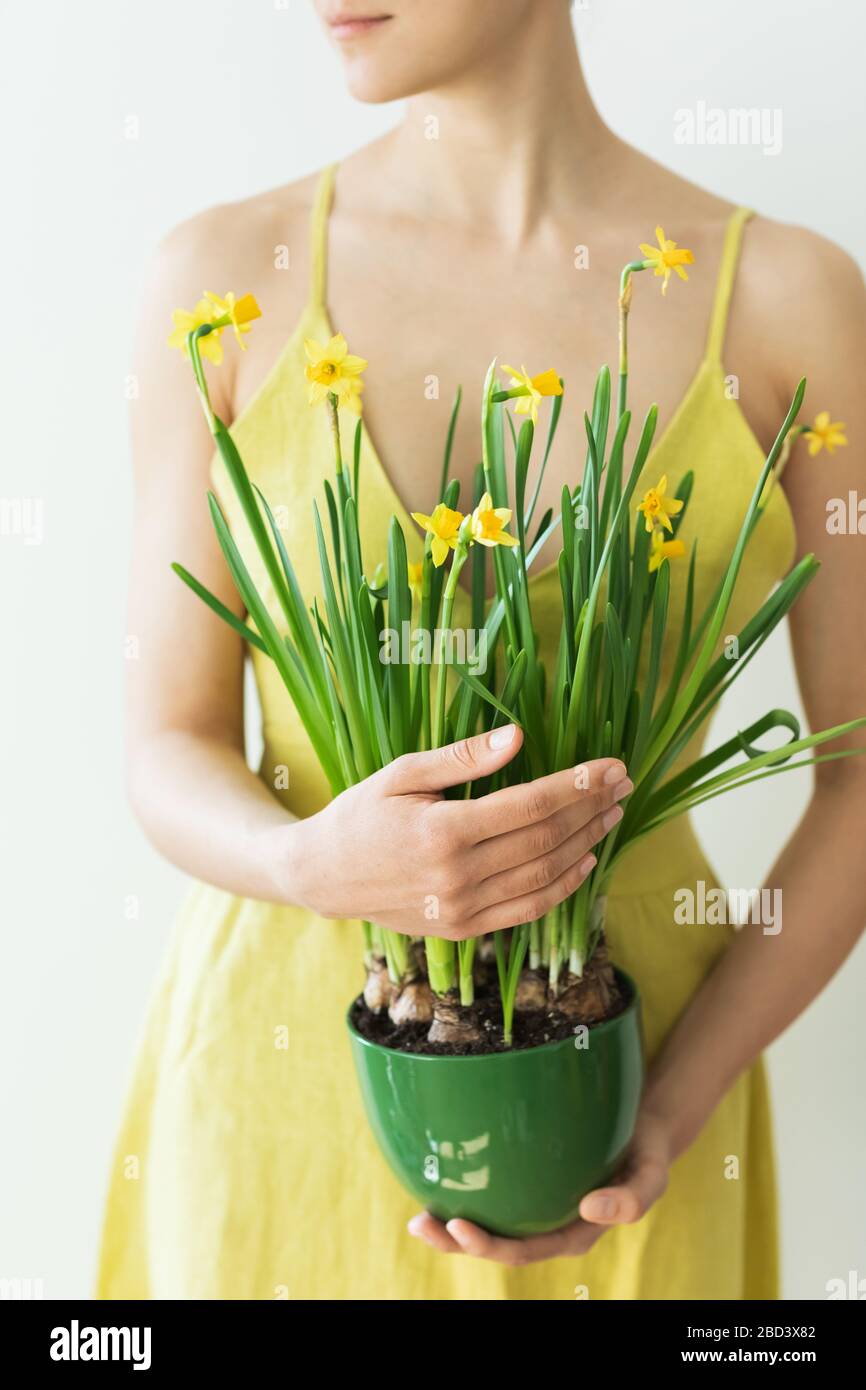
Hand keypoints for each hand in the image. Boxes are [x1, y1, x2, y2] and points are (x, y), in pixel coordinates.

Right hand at [279, 725, 631, 938]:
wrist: (324, 876)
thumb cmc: (361, 813)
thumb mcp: (402, 773)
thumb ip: (462, 757)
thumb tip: (518, 736)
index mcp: (443, 831)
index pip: (531, 806)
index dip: (577, 785)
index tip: (610, 766)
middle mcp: (458, 875)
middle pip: (547, 840)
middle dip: (591, 809)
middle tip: (623, 784)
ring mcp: (464, 908)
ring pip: (545, 876)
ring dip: (587, 844)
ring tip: (613, 815)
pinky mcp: (466, 928)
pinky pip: (528, 909)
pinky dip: (564, 886)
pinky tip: (586, 860)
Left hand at [407, 1106, 671, 1263]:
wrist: (642, 1127)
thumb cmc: (644, 1152)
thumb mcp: (651, 1175)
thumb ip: (631, 1199)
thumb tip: (590, 1208)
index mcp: (572, 1233)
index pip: (524, 1250)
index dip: (490, 1245)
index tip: (459, 1226)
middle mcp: (547, 1226)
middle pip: (497, 1244)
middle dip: (455, 1242)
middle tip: (421, 1222)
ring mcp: (534, 1207)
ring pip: (488, 1223)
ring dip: (449, 1226)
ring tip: (416, 1216)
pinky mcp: (525, 1183)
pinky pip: (492, 1195)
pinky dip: (463, 1192)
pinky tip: (436, 1179)